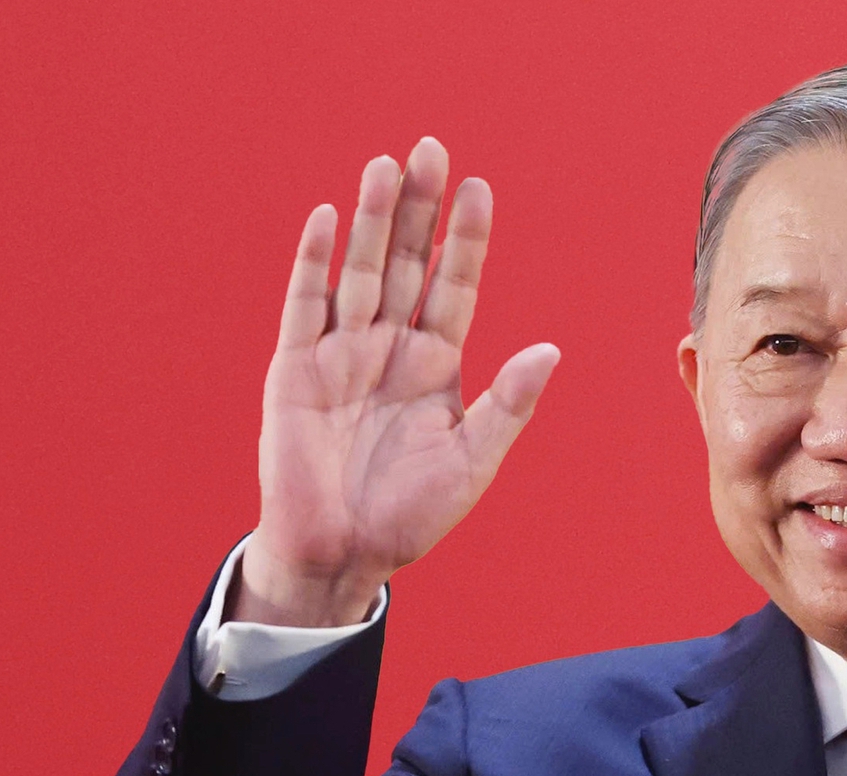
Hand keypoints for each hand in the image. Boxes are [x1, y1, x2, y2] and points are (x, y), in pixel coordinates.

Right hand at [233, 140, 559, 625]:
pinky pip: (306, 307)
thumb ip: (507, 405)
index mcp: (437, 366)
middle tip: (431, 150)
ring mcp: (341, 355)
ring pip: (361, 273)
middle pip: (407, 264)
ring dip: (372, 221)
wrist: (342, 555)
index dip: (466, 240)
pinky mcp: (295, 370)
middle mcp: (390, 349)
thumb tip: (551, 350)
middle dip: (418, 210)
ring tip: (386, 167)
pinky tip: (330, 218)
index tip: (479, 189)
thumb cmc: (410, 515)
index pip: (456, 287)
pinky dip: (316, 263)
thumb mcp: (472, 462)